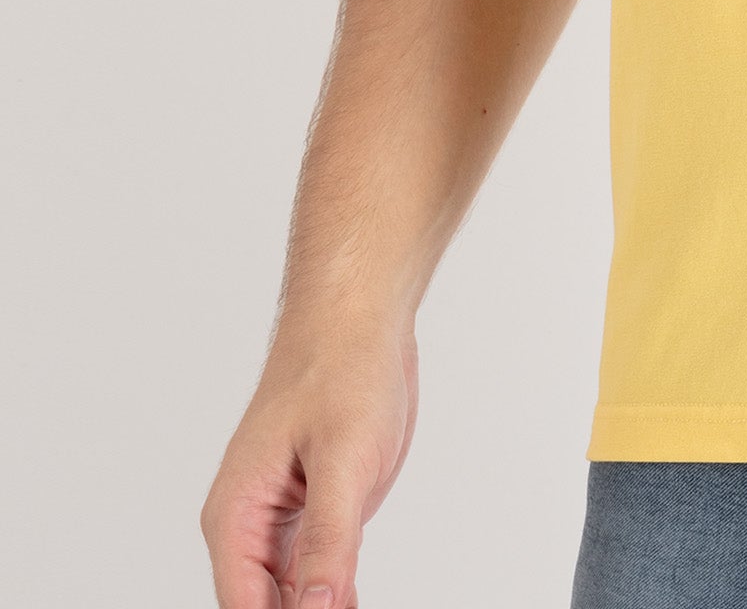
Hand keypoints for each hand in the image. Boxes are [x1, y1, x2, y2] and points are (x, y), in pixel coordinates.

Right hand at [200, 311, 418, 607]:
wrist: (359, 317)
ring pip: (290, 597)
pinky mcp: (314, 510)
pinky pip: (314, 570)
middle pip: (263, 607)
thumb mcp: (343, 458)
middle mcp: (249, 524)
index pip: (245, 608)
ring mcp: (282, 519)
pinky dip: (331, 594)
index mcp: (236, 514)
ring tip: (348, 608)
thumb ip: (327, 541)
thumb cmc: (343, 367)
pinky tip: (352, 604)